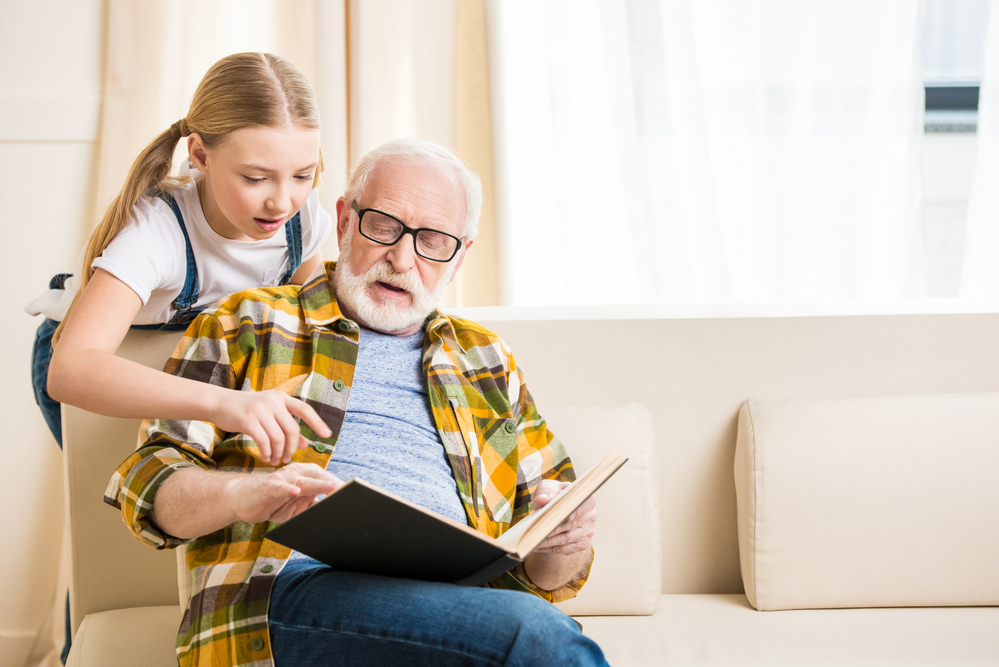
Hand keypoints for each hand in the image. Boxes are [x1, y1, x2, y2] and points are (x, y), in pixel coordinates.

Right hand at [210, 389, 331, 465]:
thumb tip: (306, 445)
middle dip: (292, 448)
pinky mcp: (248, 420)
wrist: (220, 402)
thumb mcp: (269, 414)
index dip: (317, 422)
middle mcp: (273, 401)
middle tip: (287, 459)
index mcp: (281, 397)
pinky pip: (264, 441)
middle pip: (292, 430)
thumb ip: (287, 426)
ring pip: (278, 438)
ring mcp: (260, 409)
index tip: (327, 435)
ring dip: (279, 453)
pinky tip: (266, 458)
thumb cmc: (247, 410)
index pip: (304, 409)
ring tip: (275, 461)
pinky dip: (267, 452)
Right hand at [227, 462, 342, 524]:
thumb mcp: (298, 506)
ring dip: (318, 485)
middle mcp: (296, 472)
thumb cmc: (274, 501)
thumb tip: (335, 511)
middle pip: (319, 477)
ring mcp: (282, 479)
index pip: (327, 479)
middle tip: (350, 491)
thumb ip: (314, 505)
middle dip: (334, 485)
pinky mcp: (268, 487)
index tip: (357, 493)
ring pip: (303, 481)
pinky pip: (279, 488)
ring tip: (333, 488)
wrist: (243, 499)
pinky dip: (287, 489)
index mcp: (306, 474)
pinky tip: (295, 492)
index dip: (340, 487)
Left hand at [531, 479, 596, 554]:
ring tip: (534, 541)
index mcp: (586, 498)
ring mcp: (588, 531)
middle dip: (553, 528)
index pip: (583, 505)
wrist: (556, 511)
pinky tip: (538, 546)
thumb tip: (541, 500)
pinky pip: (565, 548)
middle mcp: (591, 515)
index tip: (566, 518)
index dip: (575, 512)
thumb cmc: (553, 496)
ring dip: (549, 541)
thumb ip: (546, 492)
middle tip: (538, 531)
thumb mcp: (548, 488)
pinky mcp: (582, 544)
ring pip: (566, 538)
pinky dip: (550, 548)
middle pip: (571, 524)